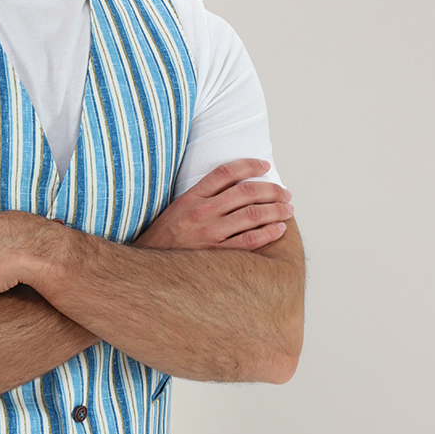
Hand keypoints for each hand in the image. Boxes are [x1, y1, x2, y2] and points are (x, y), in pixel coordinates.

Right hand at [134, 159, 293, 251]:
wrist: (147, 268)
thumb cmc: (164, 241)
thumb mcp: (176, 211)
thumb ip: (200, 198)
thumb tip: (231, 189)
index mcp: (190, 198)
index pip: (225, 173)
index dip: (249, 165)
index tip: (264, 165)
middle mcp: (201, 213)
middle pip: (245, 192)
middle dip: (271, 190)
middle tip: (284, 192)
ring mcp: (209, 234)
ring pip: (252, 215)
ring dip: (275, 210)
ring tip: (287, 209)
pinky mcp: (216, 254)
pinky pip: (250, 241)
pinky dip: (268, 233)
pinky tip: (279, 229)